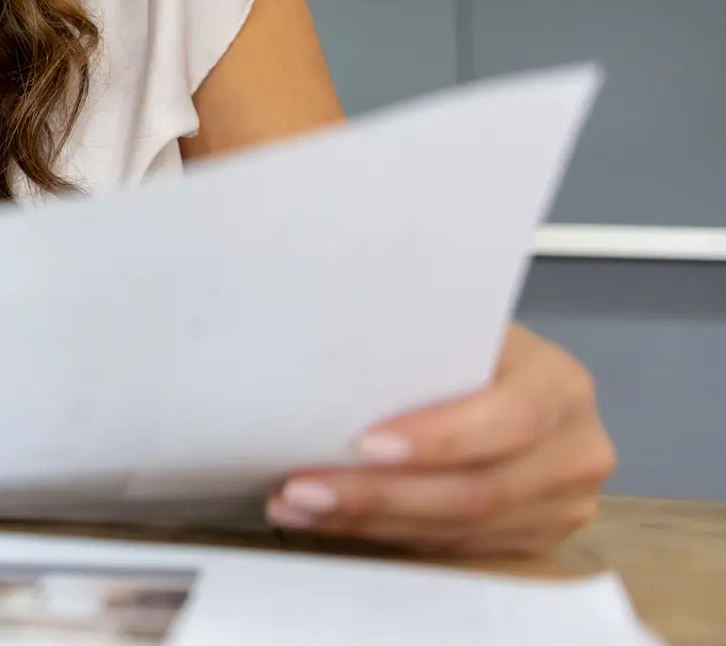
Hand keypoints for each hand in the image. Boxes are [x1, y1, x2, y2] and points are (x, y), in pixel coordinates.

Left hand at [267, 324, 615, 555]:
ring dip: (370, 522)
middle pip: (479, 490)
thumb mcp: (455, 329)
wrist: (505, 377)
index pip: (508, 419)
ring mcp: (562, 504)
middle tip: (302, 491)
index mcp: (560, 384)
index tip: (364, 444)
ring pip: (460, 528)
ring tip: (298, 508)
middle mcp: (577, 450)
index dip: (439, 439)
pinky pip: (456, 547)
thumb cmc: (462, 343)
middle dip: (381, 495)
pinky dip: (387, 535)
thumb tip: (327, 368)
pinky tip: (333, 521)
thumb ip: (418, 349)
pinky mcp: (535, 537)